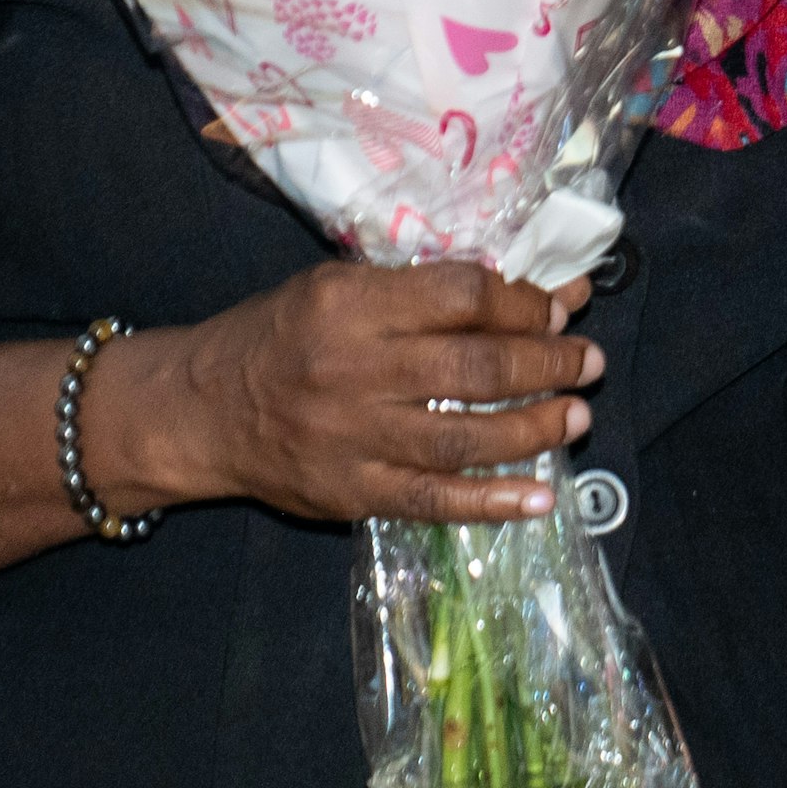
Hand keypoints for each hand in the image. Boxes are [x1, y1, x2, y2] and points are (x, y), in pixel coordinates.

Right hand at [86, 260, 599, 525]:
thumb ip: (423, 290)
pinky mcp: (349, 494)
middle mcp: (353, 371)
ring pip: (463, 438)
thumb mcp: (338, 286)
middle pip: (474, 369)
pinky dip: (492, 502)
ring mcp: (351, 439)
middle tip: (590, 361)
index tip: (561, 308)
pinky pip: (432, 500)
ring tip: (577, 416)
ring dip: (534, 429)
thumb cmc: (279, 336)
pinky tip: (539, 497)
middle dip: (547, 364)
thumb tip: (531, 291)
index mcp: (351, 304)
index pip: (461, 296)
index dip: (523, 303)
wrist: (196, 411)